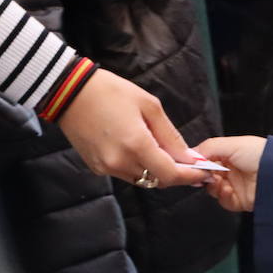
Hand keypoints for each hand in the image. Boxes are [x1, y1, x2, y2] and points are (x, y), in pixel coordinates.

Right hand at [57, 68, 207, 187]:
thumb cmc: (110, 91)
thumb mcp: (149, 106)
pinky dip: (137, 167)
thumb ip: (170, 136)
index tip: (203, 174)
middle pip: (157, 180)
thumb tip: (188, 157)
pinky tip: (139, 150)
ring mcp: (106, 167)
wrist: (69, 92)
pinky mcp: (96, 167)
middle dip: (175, 174)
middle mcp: (120, 162)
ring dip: (156, 171)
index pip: (170, 174)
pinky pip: (125, 174)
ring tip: (164, 153)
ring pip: (141, 179)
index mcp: (136, 145)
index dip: (189, 176)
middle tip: (188, 163)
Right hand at [194, 136, 265, 211]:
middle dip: (203, 175)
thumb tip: (190, 155)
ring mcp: (236, 185)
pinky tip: (227, 189)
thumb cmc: (260, 153)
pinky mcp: (240, 200)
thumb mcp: (231, 144)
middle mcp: (232, 169)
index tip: (190, 165)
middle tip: (203, 174)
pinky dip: (222, 196)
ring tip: (218, 181)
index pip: (207, 159)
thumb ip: (208, 148)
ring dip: (212, 186)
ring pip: (213, 189)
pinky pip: (224, 201)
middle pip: (208, 175)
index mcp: (229, 154)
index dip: (198, 163)